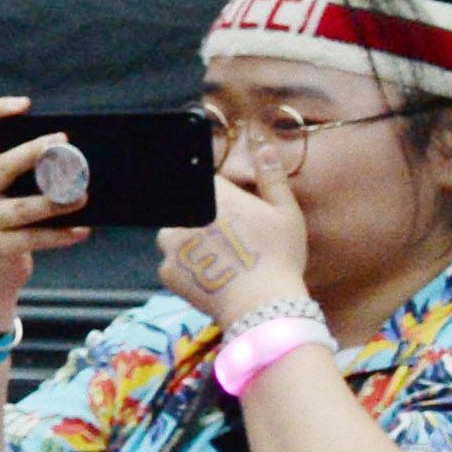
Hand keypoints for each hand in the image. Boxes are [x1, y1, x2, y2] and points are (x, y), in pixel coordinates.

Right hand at [0, 95, 85, 330]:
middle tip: (62, 143)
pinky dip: (61, 235)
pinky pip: (32, 239)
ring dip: (55, 201)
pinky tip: (82, 231)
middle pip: (1, 166)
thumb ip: (26, 177)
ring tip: (82, 196)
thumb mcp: (5, 195)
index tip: (26, 104)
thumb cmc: (7, 225)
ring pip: (21, 208)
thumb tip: (76, 160)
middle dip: (32, 152)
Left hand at [162, 163, 313, 328]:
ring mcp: (171, 244)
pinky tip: (211, 276)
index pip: (206, 182)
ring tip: (220, 259)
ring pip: (176, 235)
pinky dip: (187, 269)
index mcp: (214, 195)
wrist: (261, 303)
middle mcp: (186, 215)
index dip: (222, 196)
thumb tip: (263, 148)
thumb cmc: (279, 255)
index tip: (235, 213)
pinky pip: (173, 263)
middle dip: (204, 220)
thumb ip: (271, 178)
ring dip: (190, 242)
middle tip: (231, 241)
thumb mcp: (285, 212)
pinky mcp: (166, 271)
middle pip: (189, 209)